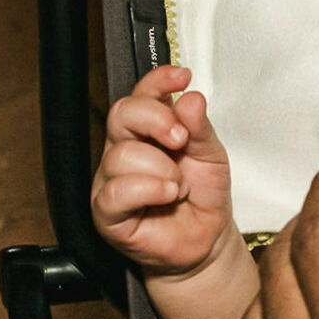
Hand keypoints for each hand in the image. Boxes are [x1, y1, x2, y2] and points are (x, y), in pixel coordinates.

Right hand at [91, 65, 235, 277]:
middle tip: (180, 138)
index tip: (182, 76)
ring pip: (122, 153)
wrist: (205, 242)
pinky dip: (148, 189)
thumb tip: (189, 97)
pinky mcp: (106, 212)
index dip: (157, 81)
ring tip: (179, 186)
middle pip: (121, 113)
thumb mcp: (212, 156)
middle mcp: (124, 149)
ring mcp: (111, 179)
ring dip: (161, 168)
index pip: (141, 94)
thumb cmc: (203, 198)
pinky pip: (117, 190)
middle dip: (155, 119)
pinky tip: (167, 195)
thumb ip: (200, 127)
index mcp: (148, 130)